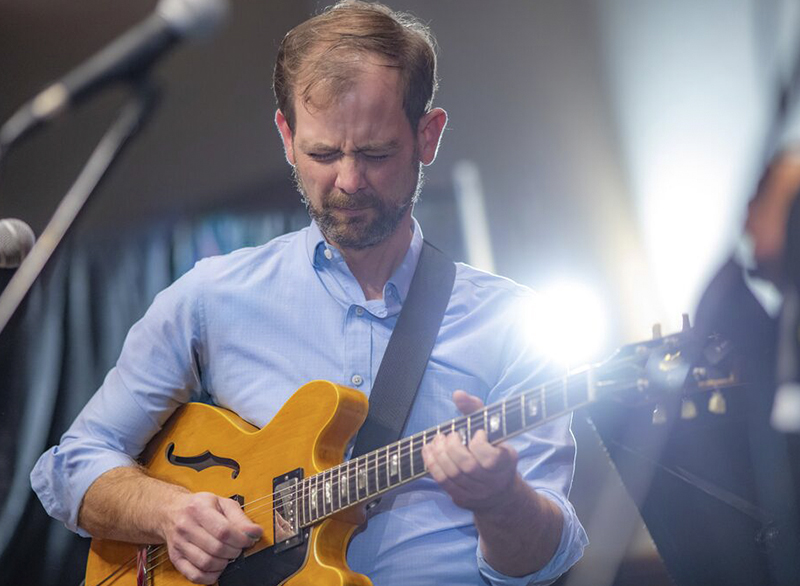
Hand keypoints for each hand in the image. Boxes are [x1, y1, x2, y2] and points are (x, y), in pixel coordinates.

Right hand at [160, 491, 262, 583]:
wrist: (171, 511)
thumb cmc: (199, 506)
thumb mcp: (222, 503)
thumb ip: (240, 518)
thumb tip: (255, 532)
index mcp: (199, 509)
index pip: (223, 531)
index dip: (241, 539)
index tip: (249, 540)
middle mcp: (186, 527)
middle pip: (216, 548)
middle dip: (234, 551)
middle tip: (239, 547)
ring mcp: (179, 544)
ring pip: (206, 563)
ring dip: (224, 564)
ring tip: (228, 555)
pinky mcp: (176, 559)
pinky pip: (195, 575)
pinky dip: (210, 576)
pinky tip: (217, 567)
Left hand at [421, 390, 519, 511]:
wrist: (500, 491)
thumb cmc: (493, 449)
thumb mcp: (491, 428)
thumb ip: (475, 409)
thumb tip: (458, 394)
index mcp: (506, 462)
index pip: (490, 458)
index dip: (478, 444)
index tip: (477, 433)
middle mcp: (494, 481)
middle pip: (468, 467)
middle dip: (453, 448)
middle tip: (449, 435)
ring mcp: (478, 493)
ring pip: (454, 475)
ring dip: (439, 454)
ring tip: (436, 440)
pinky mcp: (463, 499)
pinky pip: (444, 483)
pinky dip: (432, 465)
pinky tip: (429, 451)